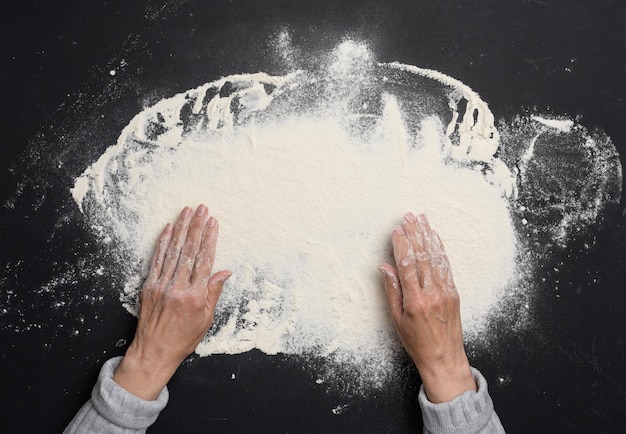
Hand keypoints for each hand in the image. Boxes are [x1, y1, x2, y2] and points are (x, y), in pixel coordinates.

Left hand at [113, 204, 231, 399]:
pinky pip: (157, 260)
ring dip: (181, 229)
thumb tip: (225, 271)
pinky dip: (163, 243)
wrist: (154, 352)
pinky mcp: (149, 286)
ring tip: (187, 212)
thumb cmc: (183, 339)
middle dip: (197, 227)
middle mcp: (178, 288)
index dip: (210, 239)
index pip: (205, 260)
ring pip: (173, 251)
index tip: (214, 222)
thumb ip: (214, 292)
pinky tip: (168, 229)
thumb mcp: (206, 319)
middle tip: (202, 208)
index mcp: (195, 296)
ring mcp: (161, 285)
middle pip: (190, 251)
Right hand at [379, 212, 475, 402]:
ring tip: (422, 220)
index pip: (407, 265)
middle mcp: (433, 293)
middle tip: (409, 217)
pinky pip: (446, 266)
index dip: (401, 245)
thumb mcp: (397, 320)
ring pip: (436, 258)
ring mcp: (446, 292)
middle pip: (422, 257)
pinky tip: (435, 238)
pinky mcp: (454, 293)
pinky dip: (440, 250)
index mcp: (416, 301)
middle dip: (415, 234)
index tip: (397, 230)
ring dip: (428, 236)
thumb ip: (392, 290)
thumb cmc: (417, 343)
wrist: (444, 358)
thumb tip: (385, 267)